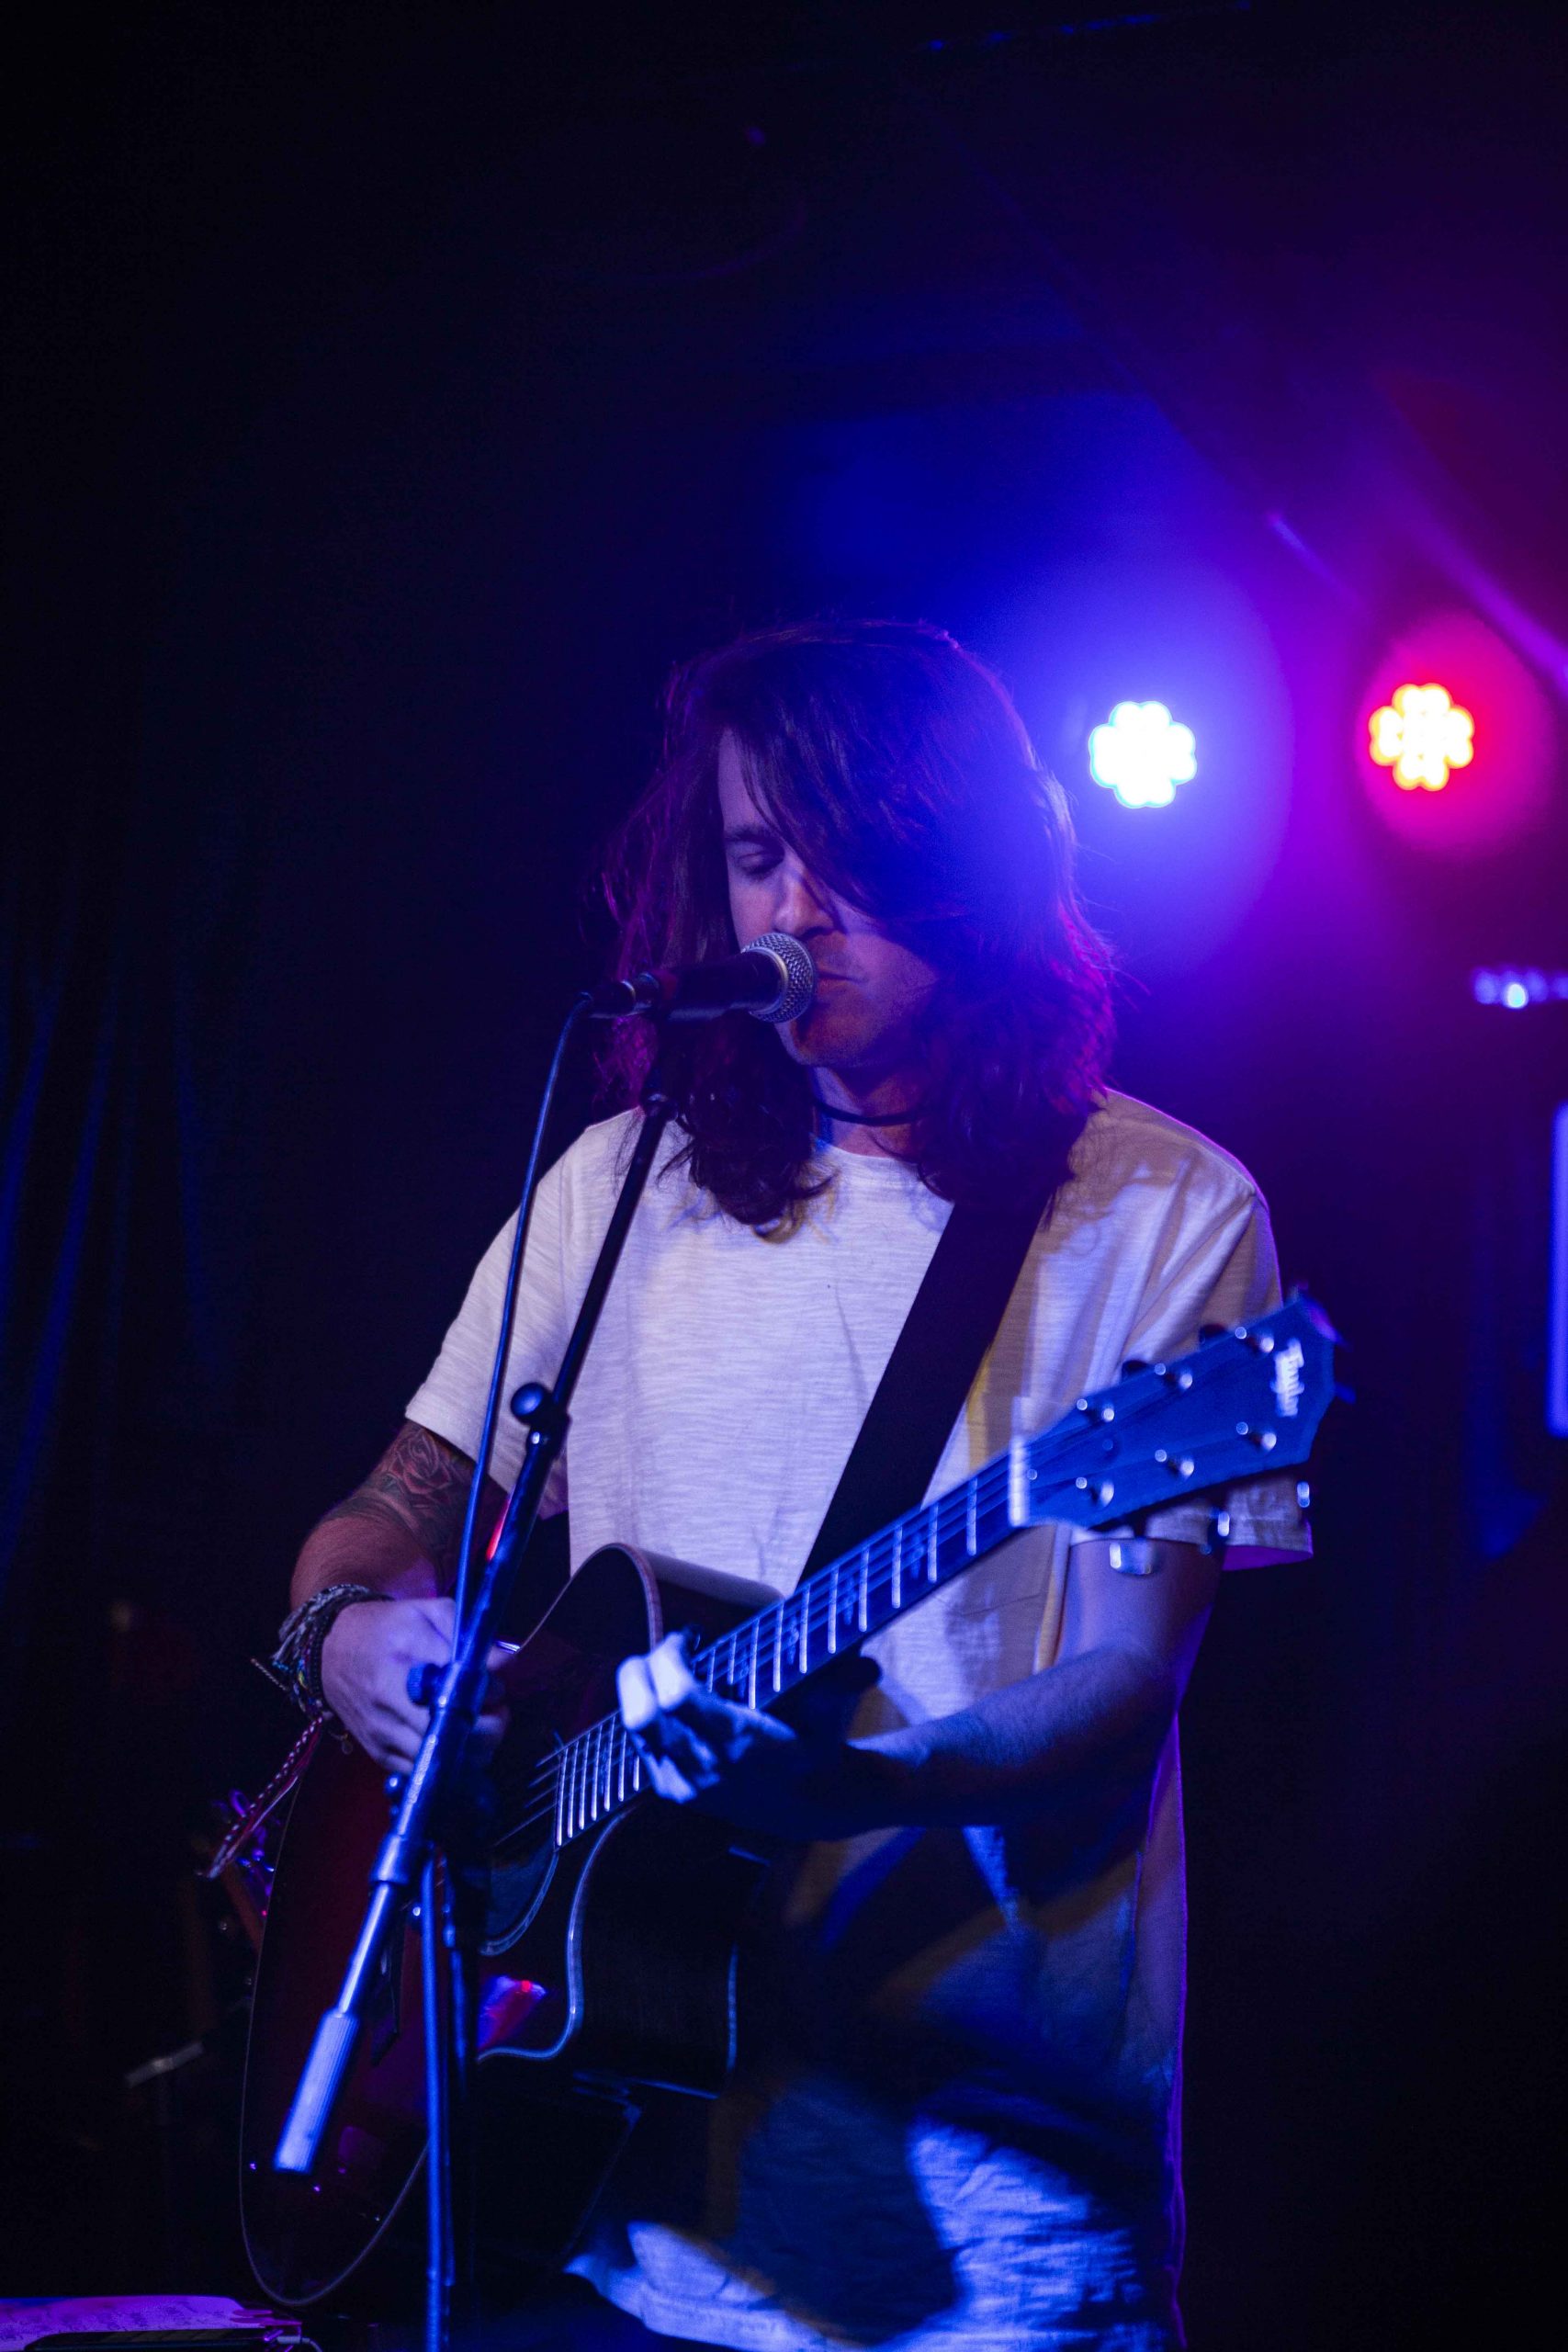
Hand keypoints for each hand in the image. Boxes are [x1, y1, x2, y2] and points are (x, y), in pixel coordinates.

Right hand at [320, 1595, 510, 1773]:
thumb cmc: (387, 1628)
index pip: (464, 1685)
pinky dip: (448, 1764)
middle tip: (494, 1712)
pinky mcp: (381, 1755)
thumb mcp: (428, 1613)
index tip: (495, 1686)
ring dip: (474, 1750)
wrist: (331, 1652)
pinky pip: (426, 1772)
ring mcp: (385, 1732)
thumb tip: (506, 1663)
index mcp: (407, 1654)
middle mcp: (392, 1698)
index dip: (491, 1691)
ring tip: (476, 1727)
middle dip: (490, 1727)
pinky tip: (453, 1742)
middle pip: (457, 1733)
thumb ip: (468, 1635)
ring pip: (445, 1761)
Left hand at [615, 1632, 872, 1840]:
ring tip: (668, 1669)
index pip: (676, 1699)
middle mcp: (703, 1769)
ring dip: (640, 1690)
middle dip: (641, 1671)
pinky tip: (668, 1699)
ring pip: (633, 1729)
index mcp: (737, 1745)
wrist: (808, 1806)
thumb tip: (870, 1668)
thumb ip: (839, 1687)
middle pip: (639, 1714)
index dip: (669, 1659)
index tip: (689, 1636)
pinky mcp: (672, 1792)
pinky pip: (640, 1746)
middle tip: (666, 1650)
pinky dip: (645, 1715)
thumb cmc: (817, 1747)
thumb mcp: (829, 1714)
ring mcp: (683, 1785)